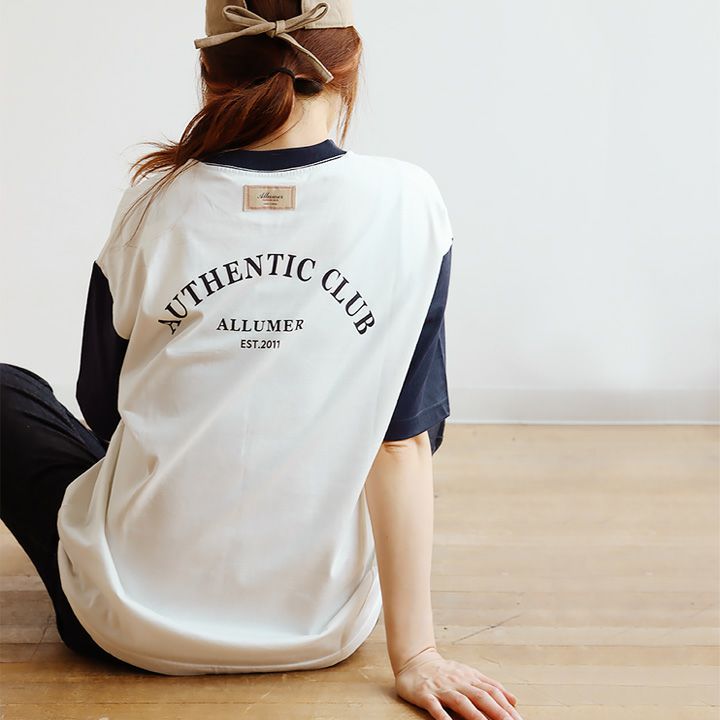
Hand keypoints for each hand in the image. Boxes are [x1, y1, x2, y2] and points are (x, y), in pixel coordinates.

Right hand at [394, 647, 522, 719]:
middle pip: (481, 697)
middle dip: (498, 712)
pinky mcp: (425, 695)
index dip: (506, 706)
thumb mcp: (469, 674)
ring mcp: (442, 688)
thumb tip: (514, 700)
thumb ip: (490, 686)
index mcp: (470, 677)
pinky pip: (435, 707)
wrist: (414, 661)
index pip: (492, 691)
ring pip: (461, 702)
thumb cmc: (444, 672)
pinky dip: (443, 717)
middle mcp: (458, 682)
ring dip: (476, 716)